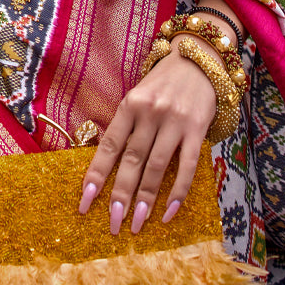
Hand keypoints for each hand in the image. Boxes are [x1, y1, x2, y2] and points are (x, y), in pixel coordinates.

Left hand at [77, 44, 217, 234]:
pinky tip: (169, 212)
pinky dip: (178, 191)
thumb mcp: (137, 97)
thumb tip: (108, 166)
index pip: (108, 146)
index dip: (96, 175)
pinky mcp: (197, 129)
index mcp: (128, 106)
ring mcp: (174, 122)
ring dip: (146, 199)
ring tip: (137, 224)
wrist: (199, 60)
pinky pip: (187, 166)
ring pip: (157, 167)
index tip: (85, 201)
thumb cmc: (162, 84)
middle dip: (120, 195)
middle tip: (112, 223)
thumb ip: (126, 127)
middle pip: (131, 161)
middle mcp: (149, 113)